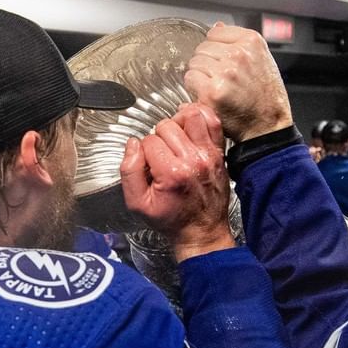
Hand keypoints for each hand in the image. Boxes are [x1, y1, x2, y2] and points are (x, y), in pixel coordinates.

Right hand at [120, 103, 235, 261]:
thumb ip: (129, 171)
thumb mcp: (137, 203)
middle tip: (160, 155)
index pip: (149, 141)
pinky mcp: (219, 153)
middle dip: (158, 138)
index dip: (144, 151)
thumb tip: (132, 144)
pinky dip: (201, 116)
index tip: (149, 166)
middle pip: (167, 126)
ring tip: (174, 138)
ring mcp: (209, 154)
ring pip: (190, 116)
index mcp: (171, 172)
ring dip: (178, 123)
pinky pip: (213, 121)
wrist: (201, 231)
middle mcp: (192, 160)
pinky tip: (190, 125)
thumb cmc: (171, 219)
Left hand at [184, 23, 293, 141]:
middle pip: (202, 48)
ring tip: (218, 88)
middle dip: (208, 63)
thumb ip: (239, 42)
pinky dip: (195, 89)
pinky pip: (190, 79)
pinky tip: (211, 96)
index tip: (224, 62)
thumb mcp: (262, 60)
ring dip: (201, 76)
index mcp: (252, 42)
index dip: (216, 49)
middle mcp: (239, 54)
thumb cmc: (266, 97)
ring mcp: (225, 72)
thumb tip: (217, 26)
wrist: (268, 126)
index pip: (215, 32)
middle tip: (222, 80)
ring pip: (194, 63)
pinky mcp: (213, 91)